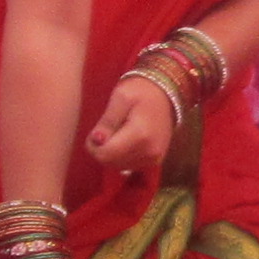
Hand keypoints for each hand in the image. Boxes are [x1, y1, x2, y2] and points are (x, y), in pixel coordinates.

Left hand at [83, 70, 179, 189]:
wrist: (165, 94)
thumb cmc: (141, 92)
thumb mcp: (120, 98)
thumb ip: (107, 121)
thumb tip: (96, 140)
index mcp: (140, 135)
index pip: (105, 154)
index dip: (93, 146)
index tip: (94, 132)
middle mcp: (149, 151)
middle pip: (111, 162)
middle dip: (101, 149)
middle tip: (104, 131)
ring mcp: (154, 158)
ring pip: (119, 166)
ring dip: (111, 153)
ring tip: (116, 133)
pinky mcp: (156, 161)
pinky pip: (130, 166)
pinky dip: (122, 156)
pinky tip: (125, 141)